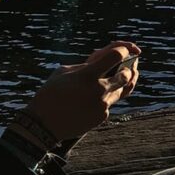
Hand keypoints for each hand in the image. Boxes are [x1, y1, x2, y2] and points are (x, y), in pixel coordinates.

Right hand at [25, 41, 141, 139]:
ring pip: (122, 89)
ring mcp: (102, 104)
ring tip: (126, 73)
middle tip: (131, 63)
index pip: (116, 56)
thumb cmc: (50, 93)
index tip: (126, 49)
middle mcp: (99, 89)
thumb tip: (104, 59)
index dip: (124, 49)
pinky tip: (100, 94)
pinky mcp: (102, 116)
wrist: (43, 124)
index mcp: (88, 75)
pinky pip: (110, 102)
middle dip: (130, 67)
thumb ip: (86, 65)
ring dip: (124, 81)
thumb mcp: (63, 72)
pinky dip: (107, 96)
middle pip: (126, 74)